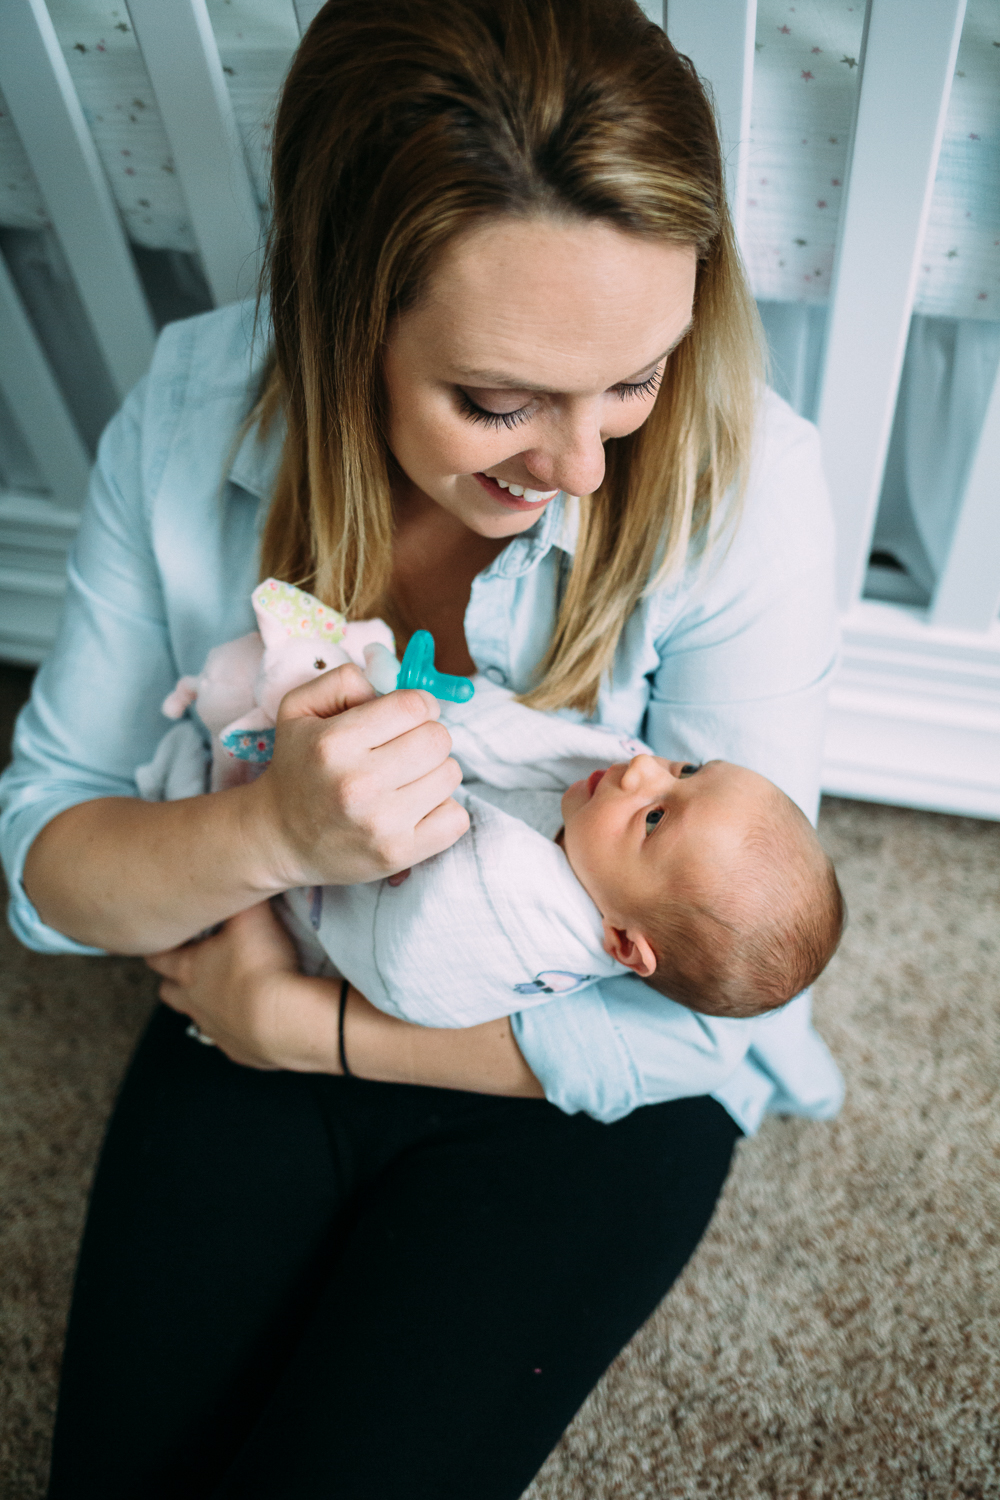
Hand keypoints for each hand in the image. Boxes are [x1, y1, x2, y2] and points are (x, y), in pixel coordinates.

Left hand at [146, 900, 341, 1070]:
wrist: (285, 1022)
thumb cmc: (261, 965)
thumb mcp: (251, 916)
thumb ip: (244, 893)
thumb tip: (242, 867)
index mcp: (190, 969)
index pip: (159, 956)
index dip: (159, 944)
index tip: (161, 935)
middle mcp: (195, 1003)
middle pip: (170, 992)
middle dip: (174, 979)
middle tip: (189, 965)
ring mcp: (216, 1031)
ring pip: (198, 1020)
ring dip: (207, 1007)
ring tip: (226, 994)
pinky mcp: (241, 1053)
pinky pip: (232, 1041)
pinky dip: (240, 1030)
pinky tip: (257, 1020)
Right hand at [244, 662, 467, 889]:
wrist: (279, 837)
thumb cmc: (298, 766)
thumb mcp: (299, 709)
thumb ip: (342, 681)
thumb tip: (391, 683)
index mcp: (334, 743)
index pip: (414, 706)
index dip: (419, 705)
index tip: (409, 716)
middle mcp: (358, 783)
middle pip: (438, 740)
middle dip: (428, 737)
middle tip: (406, 750)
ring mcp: (381, 823)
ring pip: (451, 775)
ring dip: (435, 773)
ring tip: (406, 781)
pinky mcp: (399, 854)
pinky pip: (456, 818)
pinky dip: (443, 810)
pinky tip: (415, 809)